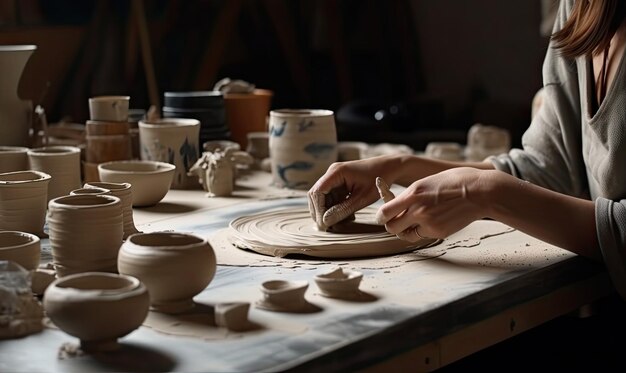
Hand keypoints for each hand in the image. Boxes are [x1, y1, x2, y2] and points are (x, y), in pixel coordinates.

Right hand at [308, 156, 397, 230]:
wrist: (388, 168)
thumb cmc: (379, 180)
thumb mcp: (362, 198)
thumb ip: (343, 210)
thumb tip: (325, 221)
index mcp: (336, 172)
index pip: (317, 192)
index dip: (318, 210)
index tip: (324, 224)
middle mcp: (331, 173)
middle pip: (316, 195)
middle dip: (320, 212)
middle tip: (329, 228)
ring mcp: (334, 178)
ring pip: (322, 199)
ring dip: (328, 212)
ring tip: (344, 221)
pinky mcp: (338, 183)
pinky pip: (331, 198)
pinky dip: (335, 209)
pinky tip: (348, 216)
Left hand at [375, 167, 490, 240]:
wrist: (482, 192)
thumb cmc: (456, 181)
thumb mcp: (427, 181)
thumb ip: (411, 194)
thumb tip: (397, 203)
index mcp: (413, 193)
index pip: (385, 212)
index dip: (381, 216)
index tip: (382, 216)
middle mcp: (418, 210)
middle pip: (391, 227)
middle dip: (391, 224)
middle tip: (396, 220)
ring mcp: (429, 223)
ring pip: (406, 234)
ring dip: (405, 230)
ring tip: (414, 220)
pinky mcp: (439, 232)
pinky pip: (422, 235)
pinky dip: (423, 230)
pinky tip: (432, 220)